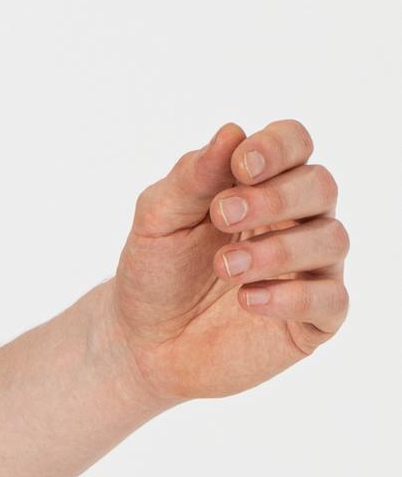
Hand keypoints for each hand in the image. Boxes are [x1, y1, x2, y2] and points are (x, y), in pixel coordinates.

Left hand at [107, 117, 350, 406]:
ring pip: (332, 239)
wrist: (143, 345)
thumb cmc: (155, 272)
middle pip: (320, 185)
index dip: (277, 146)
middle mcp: (296, 220)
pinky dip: (292, 296)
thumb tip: (231, 132)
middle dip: (275, 197)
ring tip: (225, 267)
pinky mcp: (314, 320)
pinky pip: (331, 300)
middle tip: (223, 217)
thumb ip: (192, 178)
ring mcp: (310, 270)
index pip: (294, 143)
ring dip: (277, 249)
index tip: (241, 166)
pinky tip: (247, 300)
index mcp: (261, 185)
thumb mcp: (159, 220)